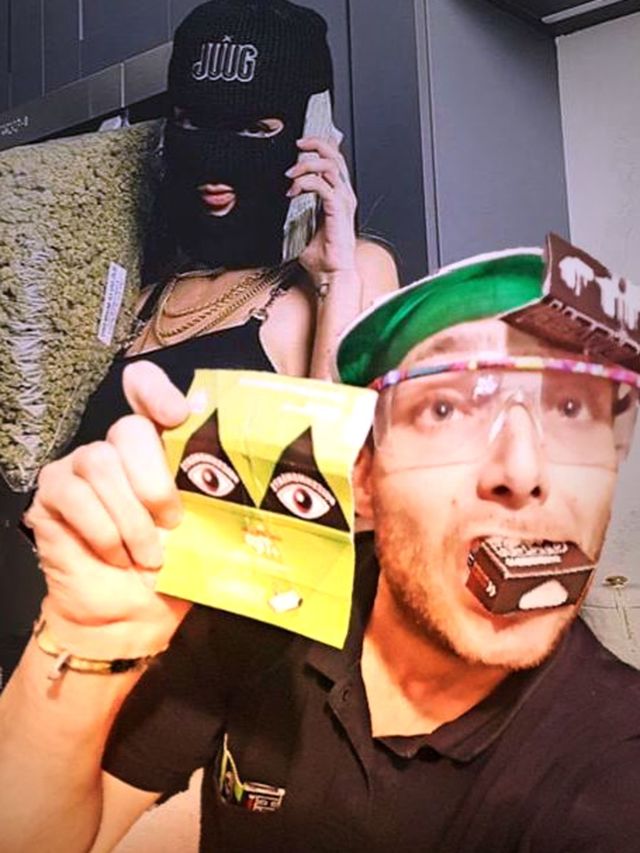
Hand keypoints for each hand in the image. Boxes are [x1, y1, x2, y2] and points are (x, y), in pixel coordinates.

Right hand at [23, 362, 191, 655]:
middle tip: (172, 524)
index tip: (178, 415)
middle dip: (155, 481)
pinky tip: (116, 557)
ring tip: (148, 555)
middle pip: (129, 428)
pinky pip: (75, 495)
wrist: (128, 618)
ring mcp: (80, 466)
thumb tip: (248, 476)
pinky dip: (102, 532)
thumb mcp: (205, 531)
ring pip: (101, 462)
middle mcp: (117, 447)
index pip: (143, 387)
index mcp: (159, 446)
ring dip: (130, 518)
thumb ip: (215, 495)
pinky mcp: (53, 492)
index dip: (155, 391)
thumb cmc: (172, 570)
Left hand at [287, 137, 357, 276]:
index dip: (319, 147)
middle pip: (335, 156)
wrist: (331, 273)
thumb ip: (294, 211)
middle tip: (297, 144)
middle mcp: (344, 195)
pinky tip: (294, 189)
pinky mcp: (339, 210)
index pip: (333, 161)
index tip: (299, 146)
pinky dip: (306, 182)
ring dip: (307, 164)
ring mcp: (343, 201)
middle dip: (315, 144)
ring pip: (329, 165)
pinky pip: (323, 185)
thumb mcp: (301, 227)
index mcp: (338, 196)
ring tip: (291, 173)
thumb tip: (275, 202)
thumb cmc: (322, 256)